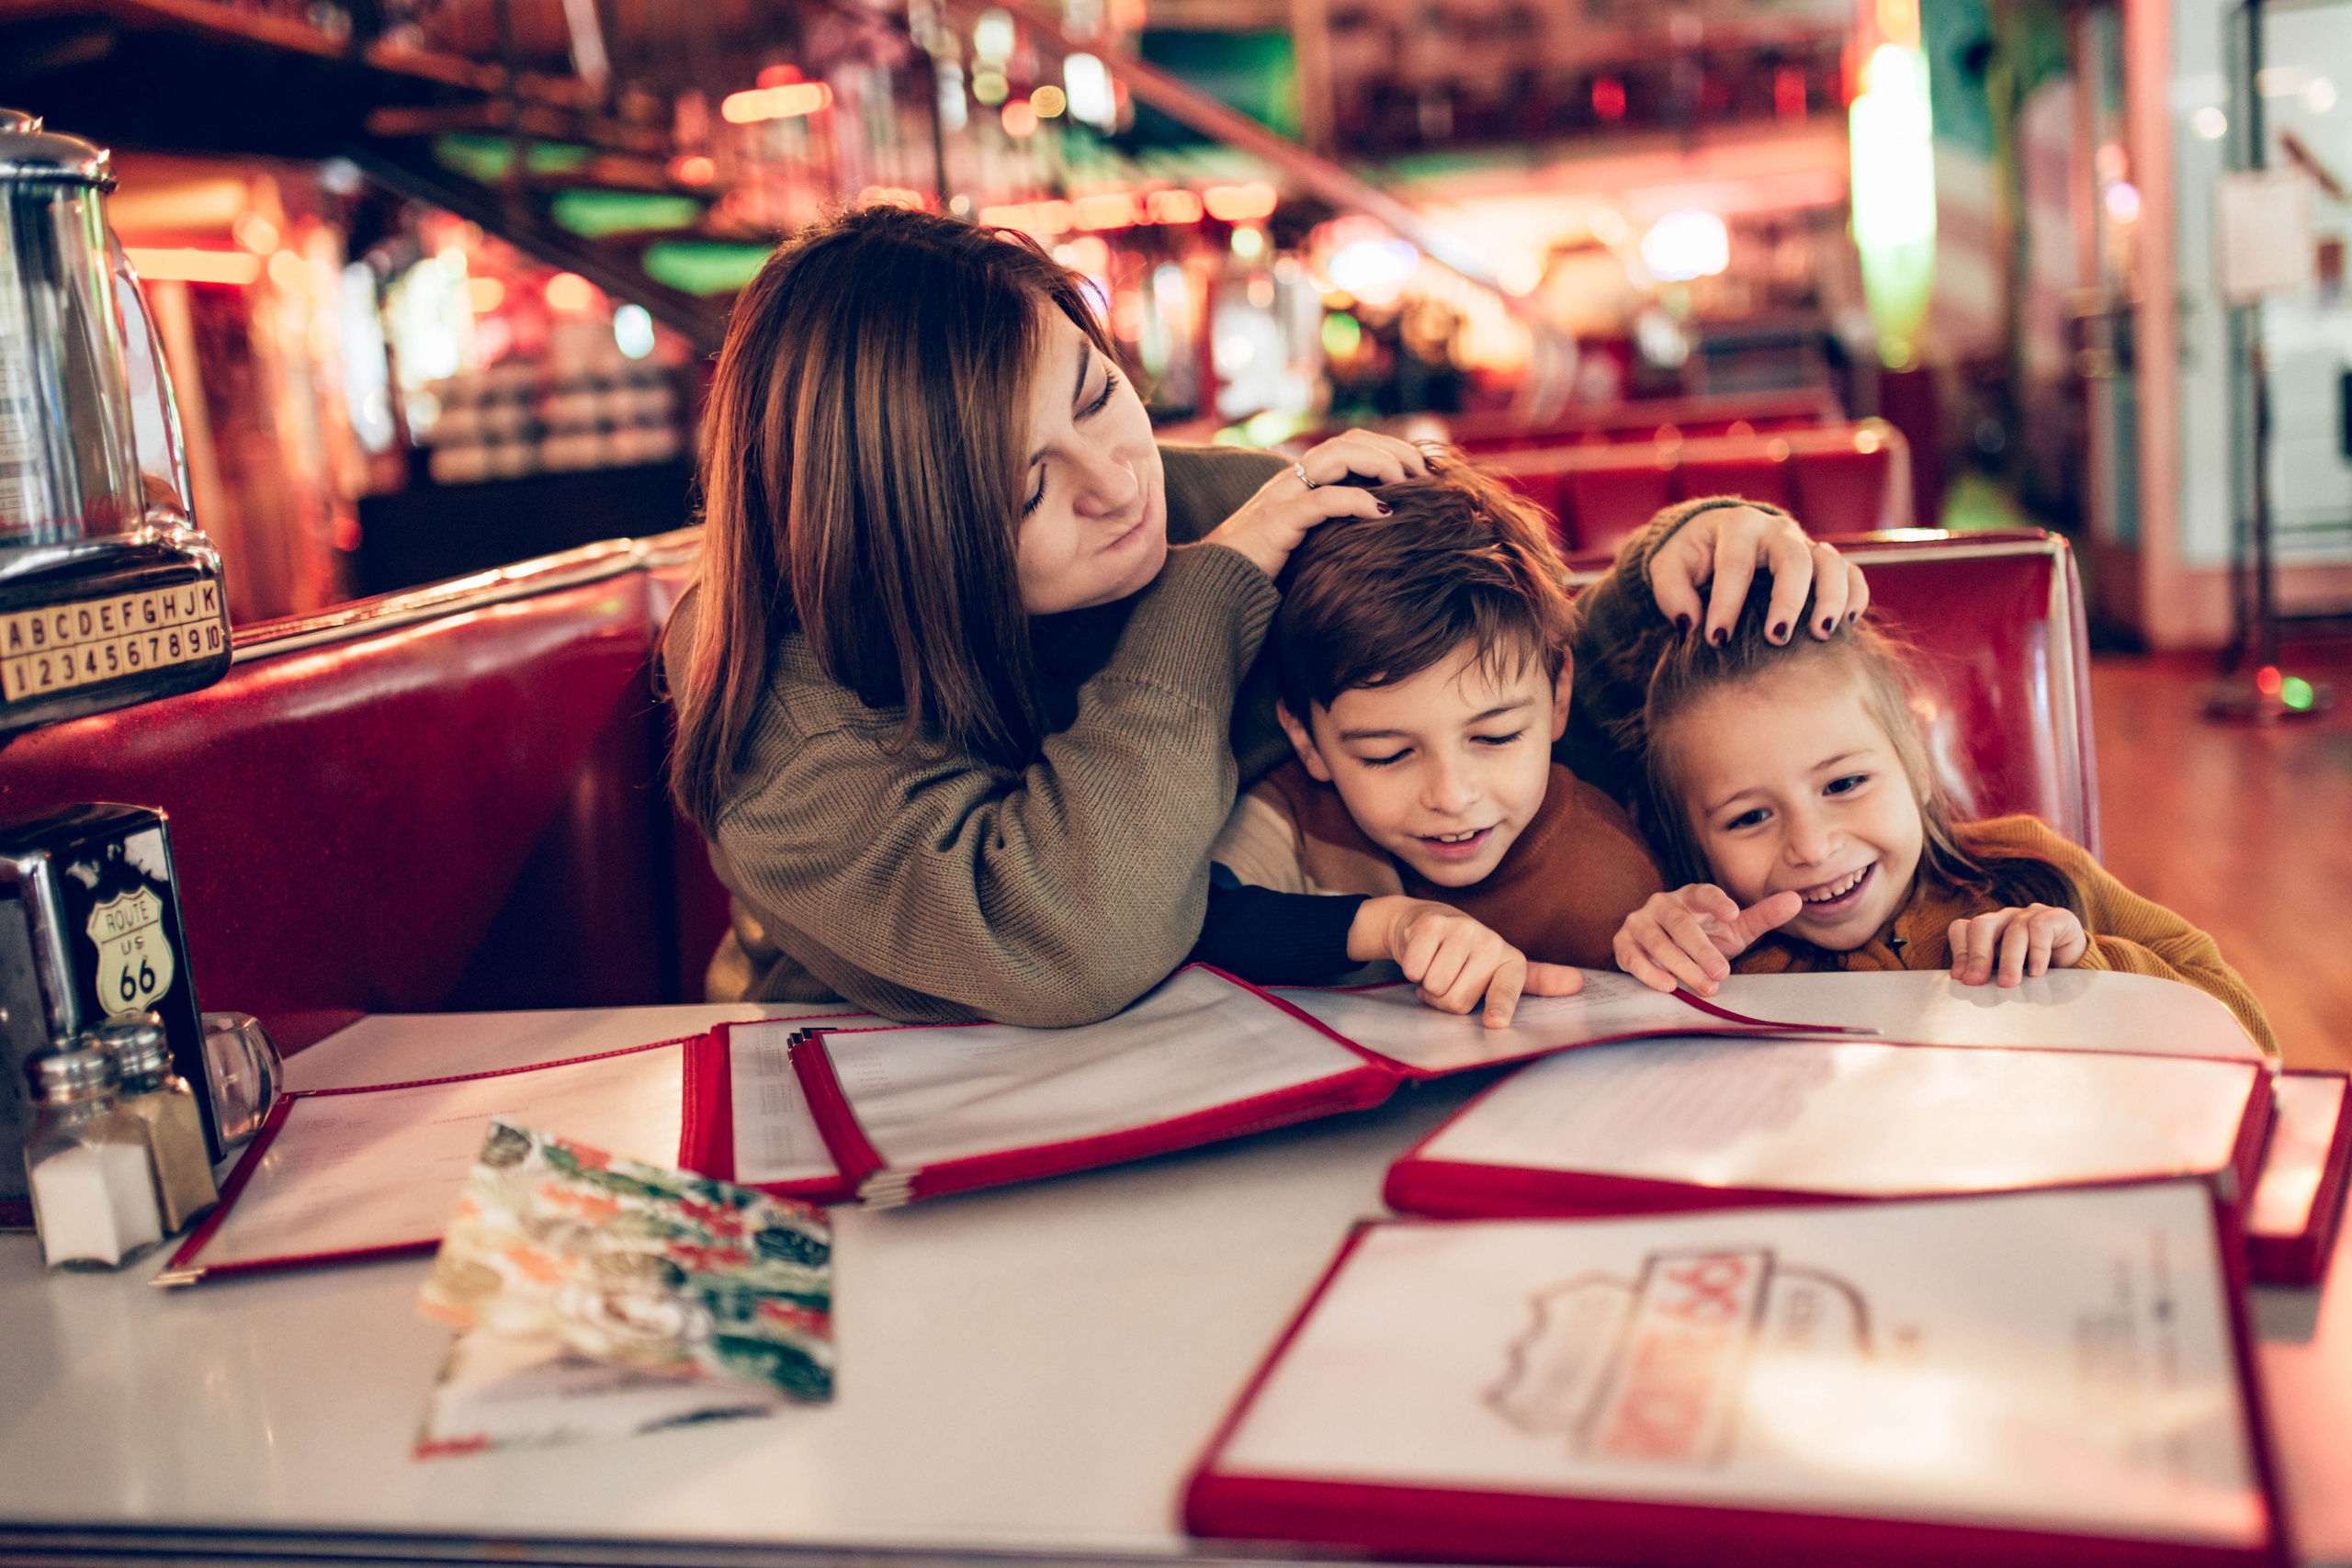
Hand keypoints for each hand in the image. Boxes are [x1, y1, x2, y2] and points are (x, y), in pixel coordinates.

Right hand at [1201, 430, 1429, 580]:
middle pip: (1349, 441)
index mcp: (1298, 481)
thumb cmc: (1259, 567)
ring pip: (1337, 456)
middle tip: (1424, 475)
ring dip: (1380, 465)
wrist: (1214, 584)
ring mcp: (1282, 497)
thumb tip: (1375, 528)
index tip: (1419, 472)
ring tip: (1408, 485)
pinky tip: (1383, 513)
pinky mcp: (1279, 522)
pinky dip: (1357, 501)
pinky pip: (1324, 500)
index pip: (1349, 445)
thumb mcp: (1302, 540)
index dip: (1386, 449)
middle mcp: (1290, 480)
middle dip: (1392, 451)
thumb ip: (1329, 526)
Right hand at [1349, 896, 1582, 1027]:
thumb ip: (1538, 981)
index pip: (1507, 989)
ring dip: (1427, 986)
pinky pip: (1415, 970)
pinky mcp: (1431, 925)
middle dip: (1444, 1000)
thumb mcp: (1501, 969)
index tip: (1495, 1023)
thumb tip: (1578, 982)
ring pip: (1436, 988)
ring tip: (1435, 967)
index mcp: (1511, 960)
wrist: (1425, 921)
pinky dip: (1411, 970)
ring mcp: (1462, 930)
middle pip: (1458, 1002)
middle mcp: (1490, 942)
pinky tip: (1421, 956)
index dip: (1499, 1007)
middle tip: (1448, 979)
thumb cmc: (1466, 956)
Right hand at [1613, 884, 1801, 995]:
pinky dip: (1648, 972)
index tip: (1733, 914)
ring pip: (1657, 942)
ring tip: (1702, 985)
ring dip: (1680, 965)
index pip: (1703, 892)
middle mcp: (1662, 904)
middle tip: (1722, 972)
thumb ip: (1763, 915)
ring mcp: (1639, 922)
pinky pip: (1632, 957)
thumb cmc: (1704, 935)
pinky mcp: (1623, 943)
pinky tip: (1667, 985)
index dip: (1717, 901)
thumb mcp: (1735, 928)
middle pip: (1680, 923)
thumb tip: (1796, 900)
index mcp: (1691, 895)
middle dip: (1701, 949)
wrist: (1664, 950)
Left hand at [1648, 505, 1869, 647]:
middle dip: (1788, 599)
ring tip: (1821, 633)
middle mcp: (1776, 530)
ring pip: (1830, 562)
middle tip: (1777, 638)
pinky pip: (1850, 572)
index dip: (1727, 603)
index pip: (1735, 564)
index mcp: (1736, 526)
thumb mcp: (1668, 568)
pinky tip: (1847, 625)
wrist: (1716, 538)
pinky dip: (1855, 595)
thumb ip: (1672, 593)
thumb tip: (1690, 624)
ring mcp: (1804, 544)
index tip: (1718, 640)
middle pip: (1793, 558)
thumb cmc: (1691, 557)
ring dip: (1831, 597)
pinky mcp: (1821, 562)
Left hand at [1948, 905, 2087, 986]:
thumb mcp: (2006, 972)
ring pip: (2013, 931)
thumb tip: (1966, 983)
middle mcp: (2006, 918)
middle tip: (1976, 982)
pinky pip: (2041, 928)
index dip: (1959, 951)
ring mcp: (2031, 914)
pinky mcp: (2057, 917)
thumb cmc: (2033, 970)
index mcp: (1988, 929)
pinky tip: (2037, 972)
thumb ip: (1987, 974)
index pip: (1962, 929)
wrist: (2076, 964)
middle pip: (1982, 926)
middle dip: (1977, 955)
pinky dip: (2038, 951)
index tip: (1960, 978)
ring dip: (2010, 960)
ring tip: (2009, 984)